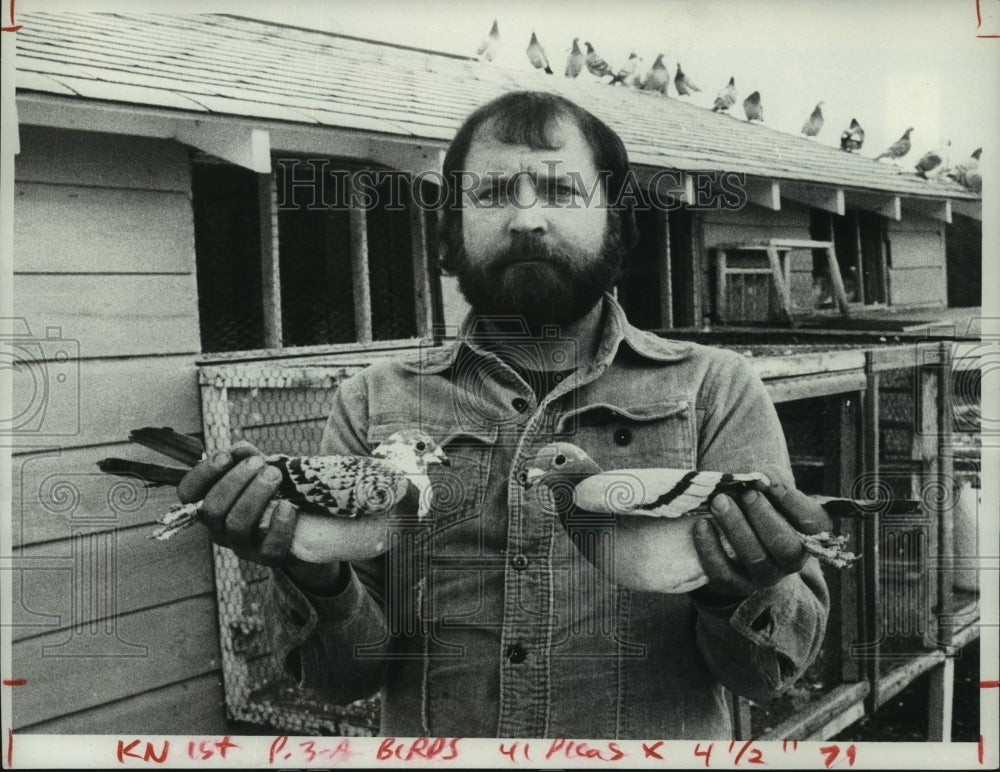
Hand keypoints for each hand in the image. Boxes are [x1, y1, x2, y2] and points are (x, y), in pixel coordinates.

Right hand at [177, 443, 392, 588]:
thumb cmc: (274, 491)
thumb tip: (239, 449)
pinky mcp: (269, 558)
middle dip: (235, 481)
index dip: (201, 474)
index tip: (225, 456)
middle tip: (260, 464)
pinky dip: (279, 526)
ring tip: (275, 475)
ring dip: (256, 496)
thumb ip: (247, 458)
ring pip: (237, 525)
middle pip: (213, 509)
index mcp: (211, 504)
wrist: (306, 524)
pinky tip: (288, 507)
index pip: (188, 494)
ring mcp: (243, 546)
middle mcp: (220, 529)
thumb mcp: (259, 471)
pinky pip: (270, 549)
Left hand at [693, 479, 831, 598]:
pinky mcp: (736, 584)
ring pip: (756, 559)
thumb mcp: (766, 488)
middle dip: (764, 516)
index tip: (768, 481)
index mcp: (807, 534)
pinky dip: (711, 549)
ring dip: (736, 528)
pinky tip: (701, 525)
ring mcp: (765, 575)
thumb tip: (764, 477)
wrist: (730, 534)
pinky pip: (724, 574)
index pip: (813, 522)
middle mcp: (791, 559)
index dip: (792, 501)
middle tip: (746, 493)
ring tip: (719, 502)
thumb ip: (769, 480)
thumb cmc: (754, 504)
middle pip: (785, 545)